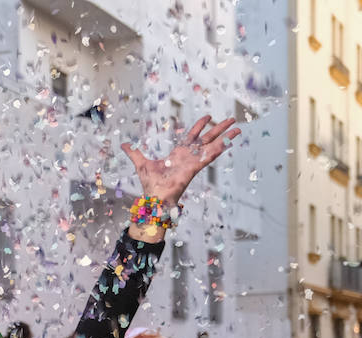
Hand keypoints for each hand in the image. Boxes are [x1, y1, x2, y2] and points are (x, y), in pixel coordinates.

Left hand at [122, 115, 240, 204]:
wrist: (154, 198)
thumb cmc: (150, 184)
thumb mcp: (141, 163)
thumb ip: (134, 152)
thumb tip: (124, 144)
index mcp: (179, 154)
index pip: (192, 136)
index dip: (199, 126)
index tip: (208, 116)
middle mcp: (189, 156)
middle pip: (207, 139)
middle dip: (219, 128)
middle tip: (231, 119)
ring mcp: (194, 161)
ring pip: (212, 146)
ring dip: (225, 137)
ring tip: (238, 128)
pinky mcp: (195, 168)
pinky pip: (209, 156)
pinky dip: (220, 148)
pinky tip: (230, 141)